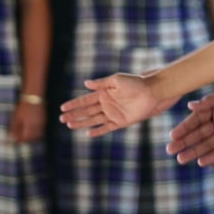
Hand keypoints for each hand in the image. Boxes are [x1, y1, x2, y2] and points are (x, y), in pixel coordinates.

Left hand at [9, 99, 44, 143]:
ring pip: (38, 135)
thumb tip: (13, 138)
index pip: (25, 139)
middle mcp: (38, 127)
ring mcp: (42, 124)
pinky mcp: (44, 120)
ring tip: (25, 134)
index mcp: (30, 127)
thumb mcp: (16, 118)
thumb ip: (15, 130)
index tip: (15, 139)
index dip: (20, 140)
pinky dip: (36, 132)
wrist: (33, 96)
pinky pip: (41, 130)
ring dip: (32, 137)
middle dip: (26, 140)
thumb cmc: (23, 107)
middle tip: (20, 138)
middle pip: (33, 139)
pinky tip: (31, 129)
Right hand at [61, 73, 178, 135]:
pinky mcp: (121, 122)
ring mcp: (113, 113)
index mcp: (104, 93)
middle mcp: (107, 104)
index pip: (85, 100)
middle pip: (87, 111)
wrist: (152, 92)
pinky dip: (98, 131)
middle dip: (74, 114)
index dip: (74, 104)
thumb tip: (85, 83)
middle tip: (61, 119)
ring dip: (81, 122)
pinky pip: (106, 128)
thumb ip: (101, 83)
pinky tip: (88, 133)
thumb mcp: (116, 80)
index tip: (62, 108)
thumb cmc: (136, 82)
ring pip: (93, 120)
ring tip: (69, 125)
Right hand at [167, 84, 213, 164]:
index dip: (184, 127)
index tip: (172, 135)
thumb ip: (212, 101)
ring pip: (208, 144)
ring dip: (194, 151)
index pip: (196, 119)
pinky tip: (201, 161)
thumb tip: (190, 106)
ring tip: (181, 159)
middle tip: (170, 150)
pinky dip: (212, 157)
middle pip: (199, 133)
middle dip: (184, 141)